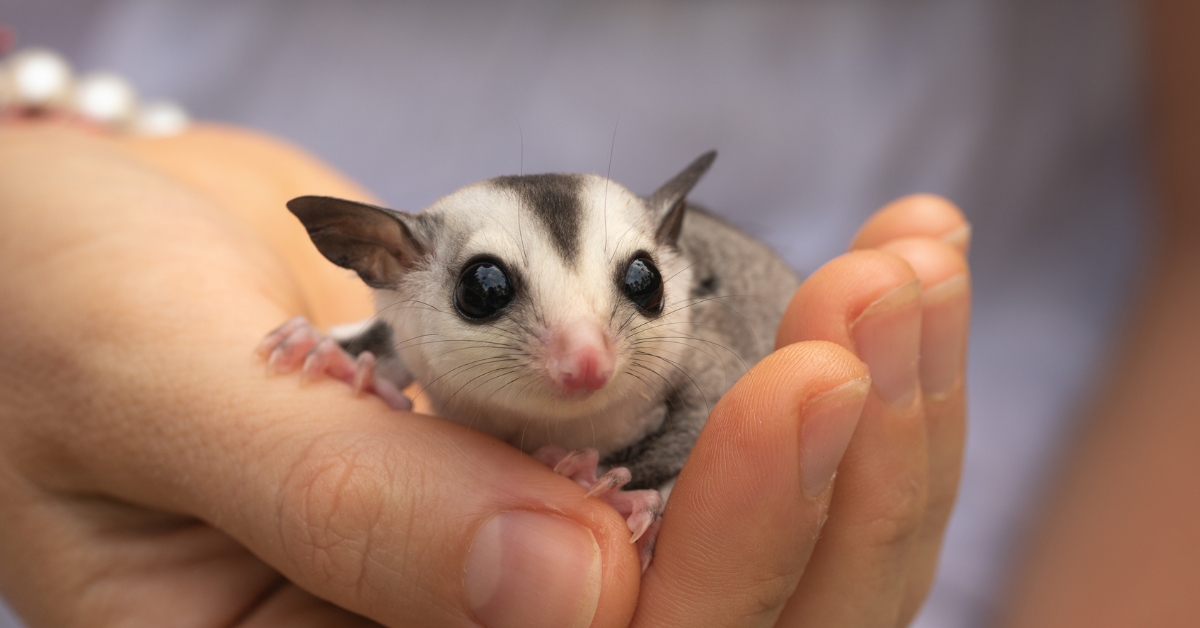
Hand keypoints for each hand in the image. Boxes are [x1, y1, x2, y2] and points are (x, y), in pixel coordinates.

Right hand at [0, 124, 968, 626]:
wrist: (78, 251)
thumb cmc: (51, 310)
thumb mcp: (152, 388)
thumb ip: (340, 500)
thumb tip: (573, 585)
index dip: (724, 557)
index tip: (807, 378)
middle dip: (841, 472)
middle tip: (896, 291)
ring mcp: (535, 568)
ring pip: (766, 548)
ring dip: (868, 407)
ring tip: (913, 259)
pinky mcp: (579, 470)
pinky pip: (733, 450)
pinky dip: (823, 356)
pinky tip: (884, 260)